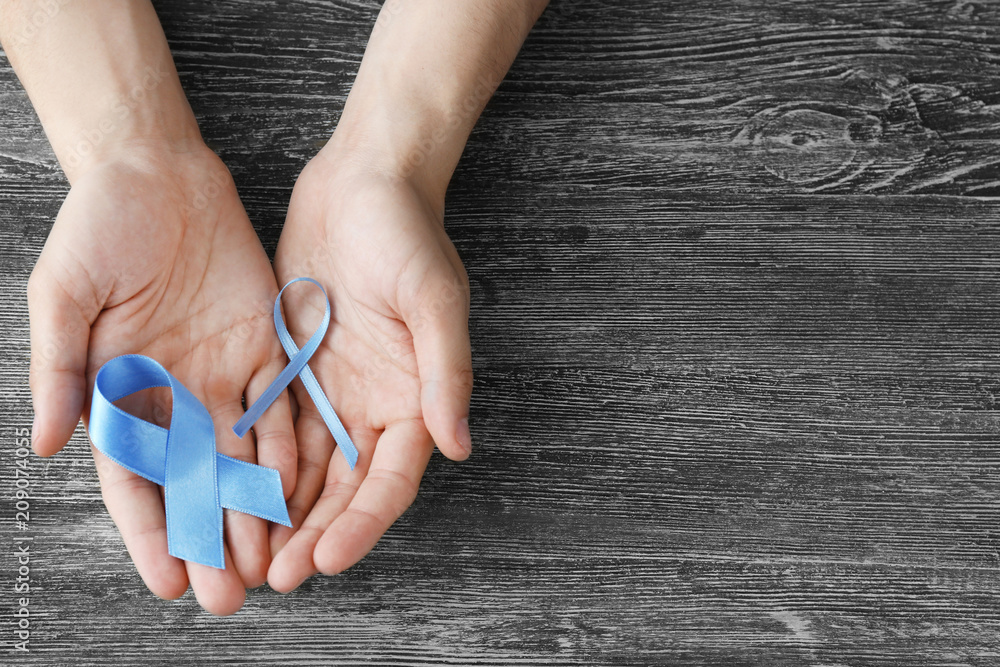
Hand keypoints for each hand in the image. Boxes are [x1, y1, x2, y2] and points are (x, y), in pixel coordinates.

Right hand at [28, 142, 295, 614]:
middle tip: (229, 596)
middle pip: (192, 484)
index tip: (168, 583)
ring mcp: (219, 377)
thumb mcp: (64, 292)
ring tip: (270, 564)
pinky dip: (289, 455)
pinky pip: (280, 411)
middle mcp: (172, 396)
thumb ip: (59, 366)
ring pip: (240, 460)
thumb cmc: (100, 226)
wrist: (159, 173)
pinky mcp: (262, 351)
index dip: (150, 532)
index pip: (134, 479)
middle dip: (210, 541)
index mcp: (118, 391)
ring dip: (254, 513)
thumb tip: (42, 442)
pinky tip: (300, 496)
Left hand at [267, 145, 472, 591]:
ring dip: (279, 514)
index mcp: (414, 399)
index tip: (326, 559)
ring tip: (246, 556)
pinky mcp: (292, 370)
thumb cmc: (408, 235)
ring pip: (305, 471)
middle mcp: (374, 406)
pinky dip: (253, 466)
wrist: (362, 183)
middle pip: (344, 489)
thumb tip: (459, 445)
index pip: (390, 480)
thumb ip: (446, 372)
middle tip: (274, 576)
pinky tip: (225, 494)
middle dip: (312, 534)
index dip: (361, 524)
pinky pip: (271, 429)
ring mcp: (331, 392)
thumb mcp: (434, 300)